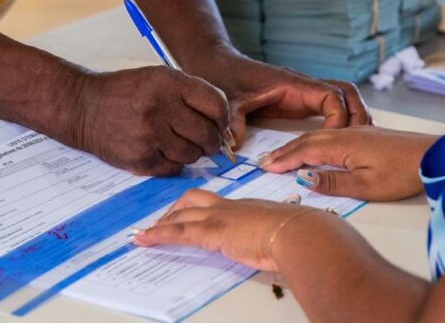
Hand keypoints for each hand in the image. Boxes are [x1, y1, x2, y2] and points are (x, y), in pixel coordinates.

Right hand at [75, 67, 228, 175]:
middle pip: (207, 134)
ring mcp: (149, 136)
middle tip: (205, 139)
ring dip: (192, 152)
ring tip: (178, 143)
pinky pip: (174, 168)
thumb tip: (222, 122)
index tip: (218, 122)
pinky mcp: (139, 158)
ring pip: (193, 154)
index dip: (222, 117)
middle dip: (211, 140)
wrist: (83, 107)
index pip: (216, 105)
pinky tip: (162, 151)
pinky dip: (173, 163)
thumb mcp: (158, 78)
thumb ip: (191, 94)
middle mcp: (160, 108)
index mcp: (168, 83)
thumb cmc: (125, 92)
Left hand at [133, 189, 315, 270]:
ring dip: (161, 224)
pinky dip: (157, 235)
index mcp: (247, 206)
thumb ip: (277, 235)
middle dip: (176, 210)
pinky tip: (143, 239)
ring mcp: (219, 217)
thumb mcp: (285, 233)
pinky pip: (177, 232)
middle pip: (194, 200)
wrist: (300, 233)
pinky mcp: (211, 231)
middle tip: (163, 222)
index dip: (199, 206)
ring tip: (144, 234)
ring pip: (181, 215)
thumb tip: (281, 243)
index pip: (217, 202)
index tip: (191, 214)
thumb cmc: (301, 235)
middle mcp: (230, 207)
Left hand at [186, 49, 371, 145]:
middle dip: (357, 115)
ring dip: (353, 117)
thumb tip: (234, 146)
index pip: (330, 96)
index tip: (331, 141)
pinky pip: (329, 108)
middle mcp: (303, 86)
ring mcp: (303, 93)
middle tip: (358, 144)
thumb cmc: (224, 78)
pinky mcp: (299, 101)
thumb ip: (232, 122)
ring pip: (342, 98)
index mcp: (292, 84)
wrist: (218, 65)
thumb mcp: (228, 101)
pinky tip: (340, 142)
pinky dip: (341, 121)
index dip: (338, 118)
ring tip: (356, 144)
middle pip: (346, 93)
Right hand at [258, 126, 436, 200]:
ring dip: (295, 145)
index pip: (303, 152)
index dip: (283, 160)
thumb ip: (334, 182)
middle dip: (283, 151)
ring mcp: (355, 133)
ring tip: (280, 154)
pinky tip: (311, 147)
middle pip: (305, 141)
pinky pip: (328, 135)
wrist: (434, 155)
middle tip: (263, 161)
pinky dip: (311, 142)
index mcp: (342, 145)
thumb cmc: (403, 173)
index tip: (264, 167)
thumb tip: (304, 179)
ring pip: (316, 136)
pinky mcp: (364, 135)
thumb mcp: (367, 186)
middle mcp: (344, 134)